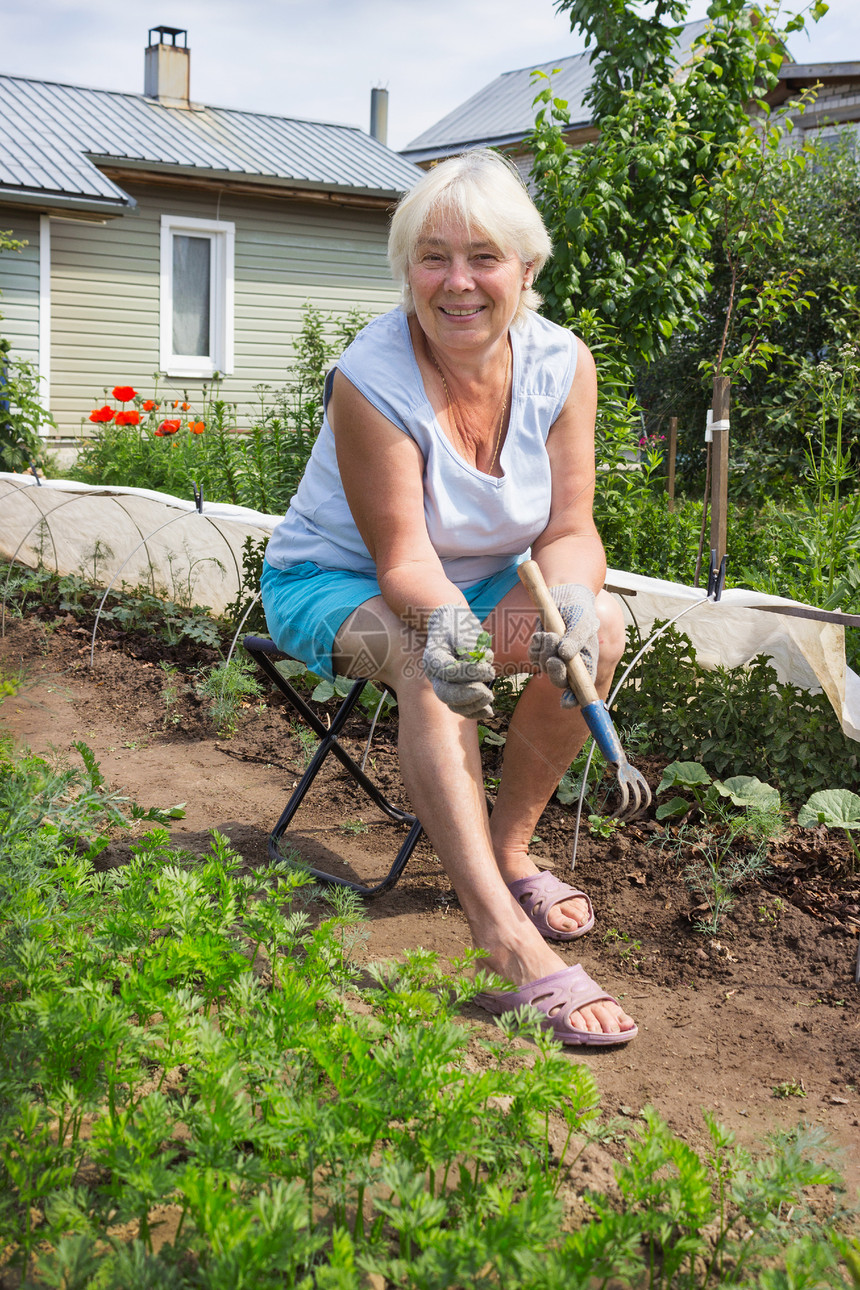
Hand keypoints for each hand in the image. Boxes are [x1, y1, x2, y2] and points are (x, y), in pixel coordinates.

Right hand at [423, 604, 494, 719]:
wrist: (451, 625)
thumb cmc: (458, 625)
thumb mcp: (463, 631)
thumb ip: (469, 647)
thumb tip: (478, 665)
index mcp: (434, 659)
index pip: (449, 672)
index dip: (470, 674)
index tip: (489, 670)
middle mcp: (436, 675)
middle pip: (446, 694)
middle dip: (469, 696)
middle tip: (487, 692)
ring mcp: (445, 684)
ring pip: (453, 705)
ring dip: (473, 705)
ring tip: (489, 697)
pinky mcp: (455, 689)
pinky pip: (461, 708)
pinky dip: (475, 712)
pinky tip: (489, 712)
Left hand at [528, 583, 598, 708]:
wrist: (564, 595)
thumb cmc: (580, 609)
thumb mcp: (583, 621)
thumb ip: (576, 638)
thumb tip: (565, 655)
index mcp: (586, 663)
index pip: (581, 688)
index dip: (574, 699)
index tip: (566, 703)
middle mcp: (570, 664)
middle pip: (559, 681)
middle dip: (555, 673)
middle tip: (553, 660)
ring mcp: (553, 657)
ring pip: (544, 667)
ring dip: (545, 652)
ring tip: (551, 634)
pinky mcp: (540, 649)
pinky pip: (533, 656)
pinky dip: (535, 645)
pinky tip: (542, 633)